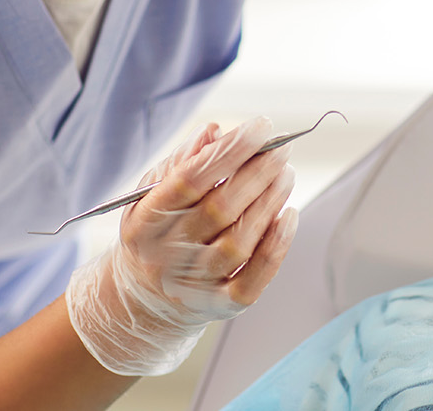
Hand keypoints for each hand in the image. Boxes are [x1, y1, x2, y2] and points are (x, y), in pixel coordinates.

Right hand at [66, 117, 298, 375]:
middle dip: (258, 173)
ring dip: (270, 202)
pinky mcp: (221, 305)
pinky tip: (288, 216)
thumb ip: (181, 162)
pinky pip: (254, 279)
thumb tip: (216, 131)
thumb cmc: (156, 232)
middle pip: (220, 209)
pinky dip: (276, 246)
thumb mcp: (151, 194)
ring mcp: (194, 284)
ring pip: (240, 242)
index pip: (191, 180)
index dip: (230, 151)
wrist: (144, 299)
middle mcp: (167, 254)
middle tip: (282, 149)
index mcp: (145, 220)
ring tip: (286, 174)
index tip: (261, 127)